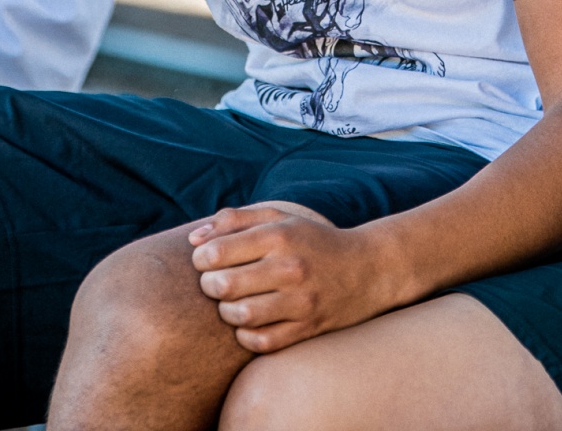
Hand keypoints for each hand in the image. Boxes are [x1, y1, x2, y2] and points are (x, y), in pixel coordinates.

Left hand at [188, 202, 411, 353]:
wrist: (368, 269)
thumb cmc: (313, 242)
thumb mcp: (279, 219)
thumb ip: (234, 221)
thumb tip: (193, 239)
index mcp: (279, 235)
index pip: (215, 253)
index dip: (201, 259)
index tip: (208, 261)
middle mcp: (290, 267)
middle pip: (221, 285)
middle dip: (209, 286)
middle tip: (217, 283)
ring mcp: (301, 301)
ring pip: (238, 316)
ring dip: (226, 312)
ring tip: (233, 303)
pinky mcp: (308, 328)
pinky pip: (261, 341)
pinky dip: (246, 335)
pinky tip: (250, 323)